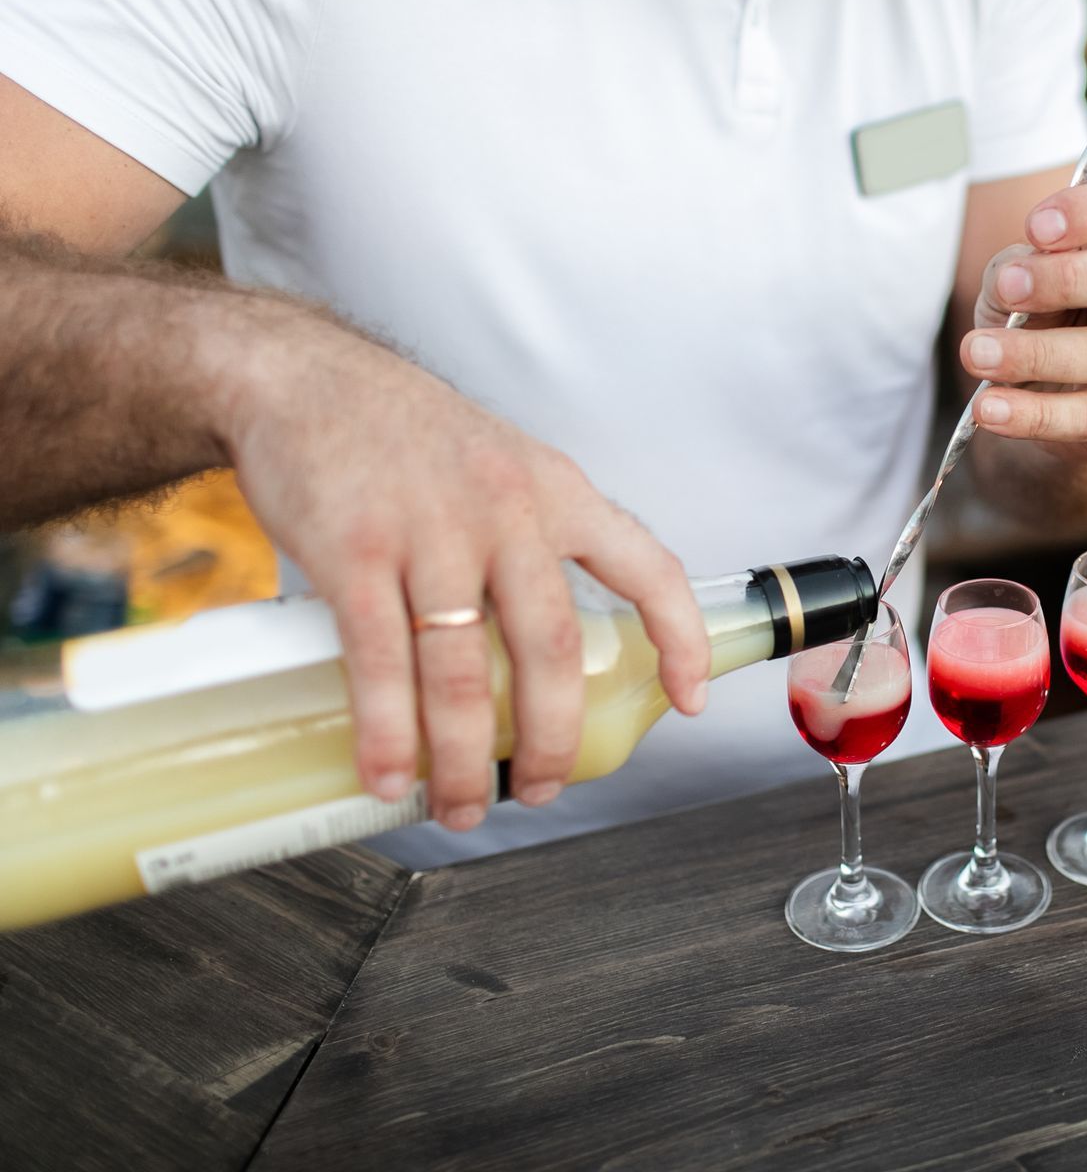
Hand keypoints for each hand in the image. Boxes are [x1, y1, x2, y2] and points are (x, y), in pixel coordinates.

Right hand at [217, 303, 709, 829]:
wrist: (300, 376)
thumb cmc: (404, 435)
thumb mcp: (501, 464)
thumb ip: (533, 539)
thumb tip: (542, 647)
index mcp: (557, 491)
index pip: (648, 567)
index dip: (679, 638)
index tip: (691, 700)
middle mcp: (507, 510)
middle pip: (550, 649)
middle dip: (553, 738)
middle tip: (544, 789)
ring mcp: (430, 531)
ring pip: (461, 672)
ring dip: (464, 757)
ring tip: (461, 805)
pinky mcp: (353, 550)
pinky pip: (379, 660)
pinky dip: (388, 730)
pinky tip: (389, 774)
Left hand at [960, 173, 1086, 459]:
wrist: (1046, 392)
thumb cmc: (1037, 315)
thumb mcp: (1014, 281)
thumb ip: (1012, 270)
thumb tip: (1014, 278)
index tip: (1034, 227)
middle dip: (1071, 279)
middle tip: (1007, 287)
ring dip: (1037, 353)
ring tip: (977, 354)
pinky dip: (1034, 414)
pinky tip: (990, 407)